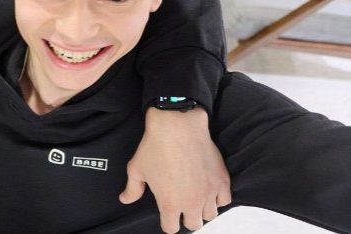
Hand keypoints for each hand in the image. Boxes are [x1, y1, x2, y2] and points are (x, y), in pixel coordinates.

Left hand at [119, 108, 230, 232]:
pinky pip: (225, 200)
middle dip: (186, 217)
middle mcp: (191, 202)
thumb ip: (132, 189)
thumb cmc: (155, 147)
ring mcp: (209, 192)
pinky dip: (218, 198)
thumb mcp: (137, 169)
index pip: (171, 228)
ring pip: (210, 215)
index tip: (167, 214)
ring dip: (202, 209)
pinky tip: (209, 190)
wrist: (177, 126)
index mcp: (169, 204)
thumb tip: (125, 199)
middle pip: (193, 225)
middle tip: (182, 204)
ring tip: (196, 198)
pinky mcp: (221, 180)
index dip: (167, 222)